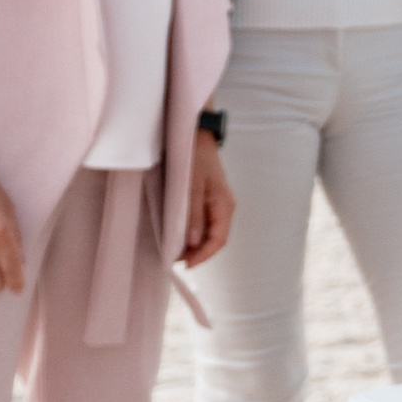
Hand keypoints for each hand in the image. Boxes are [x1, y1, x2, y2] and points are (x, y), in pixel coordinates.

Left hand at [180, 132, 233, 269]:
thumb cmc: (194, 159)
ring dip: (196, 245)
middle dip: (198, 253)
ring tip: (177, 251)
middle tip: (176, 260)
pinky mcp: (210, 199)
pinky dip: (195, 233)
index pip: (218, 240)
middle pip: (216, 239)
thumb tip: (194, 242)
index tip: (186, 265)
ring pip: (211, 232)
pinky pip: (206, 223)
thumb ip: (193, 214)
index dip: (203, 255)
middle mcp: (225, 207)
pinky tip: (182, 235)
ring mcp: (219, 204)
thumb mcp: (191, 186)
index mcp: (224, 206)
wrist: (196, 136)